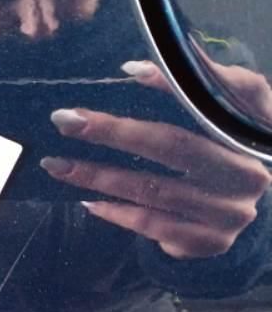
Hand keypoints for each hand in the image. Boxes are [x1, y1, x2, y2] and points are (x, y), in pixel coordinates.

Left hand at [40, 61, 270, 259]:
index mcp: (252, 133)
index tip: (126, 71)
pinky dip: (116, 212)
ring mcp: (228, 213)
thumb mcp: (227, 112)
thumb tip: (135, 68)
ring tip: (58, 166)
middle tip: (64, 120)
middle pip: (172, 146)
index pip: (210, 100)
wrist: (250, 207)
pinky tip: (88, 200)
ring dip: (99, 177)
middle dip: (113, 132)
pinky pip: (151, 225)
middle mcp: (246, 174)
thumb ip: (195, 84)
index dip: (171, 84)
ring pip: (153, 191)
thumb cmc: (229, 149)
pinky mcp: (208, 242)